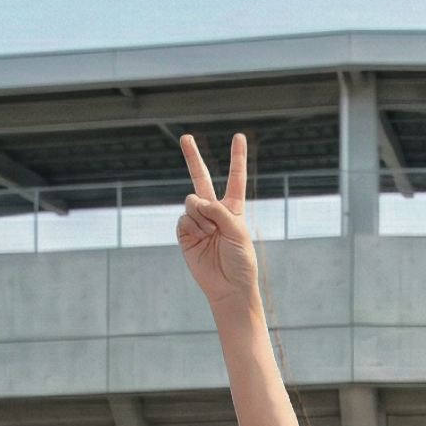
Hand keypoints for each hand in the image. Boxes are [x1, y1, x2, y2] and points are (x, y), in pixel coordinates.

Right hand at [177, 133, 261, 318]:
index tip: (238, 137)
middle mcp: (214, 212)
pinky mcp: (185, 234)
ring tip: (211, 233)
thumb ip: (219, 211)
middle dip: (193, 158)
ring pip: (192, 201)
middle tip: (185, 137)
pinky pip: (184, 218)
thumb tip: (196, 201)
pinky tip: (202, 238)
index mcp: (233, 209)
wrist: (229, 288)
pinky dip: (193, 226)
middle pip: (201, 178)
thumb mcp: (238, 231)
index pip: (235, 178)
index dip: (237, 158)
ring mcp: (198, 222)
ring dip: (201, 214)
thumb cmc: (241, 262)